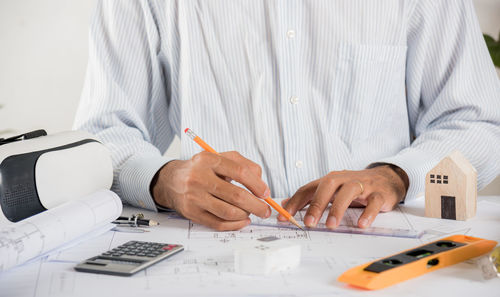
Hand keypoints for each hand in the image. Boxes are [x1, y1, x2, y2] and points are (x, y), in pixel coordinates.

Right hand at [151, 151, 270, 230]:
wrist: (172, 181)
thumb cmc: (201, 169)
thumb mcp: (220, 158)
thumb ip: (243, 164)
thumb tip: (260, 183)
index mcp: (209, 160)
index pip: (240, 172)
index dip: (257, 184)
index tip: (265, 193)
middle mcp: (199, 178)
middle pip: (236, 195)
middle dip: (256, 205)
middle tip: (265, 210)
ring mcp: (194, 197)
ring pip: (228, 212)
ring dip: (245, 215)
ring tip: (250, 212)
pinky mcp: (192, 213)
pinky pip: (218, 223)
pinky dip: (235, 225)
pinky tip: (242, 220)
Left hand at [278, 165, 408, 228]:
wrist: (386, 178)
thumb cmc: (354, 186)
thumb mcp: (331, 189)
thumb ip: (309, 196)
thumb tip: (284, 204)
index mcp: (330, 179)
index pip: (309, 188)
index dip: (296, 201)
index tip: (285, 217)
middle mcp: (344, 179)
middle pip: (327, 185)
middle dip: (316, 203)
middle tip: (309, 222)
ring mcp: (363, 185)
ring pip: (348, 192)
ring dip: (338, 208)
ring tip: (331, 225)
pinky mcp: (379, 193)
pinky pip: (373, 202)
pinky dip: (367, 213)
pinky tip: (361, 224)